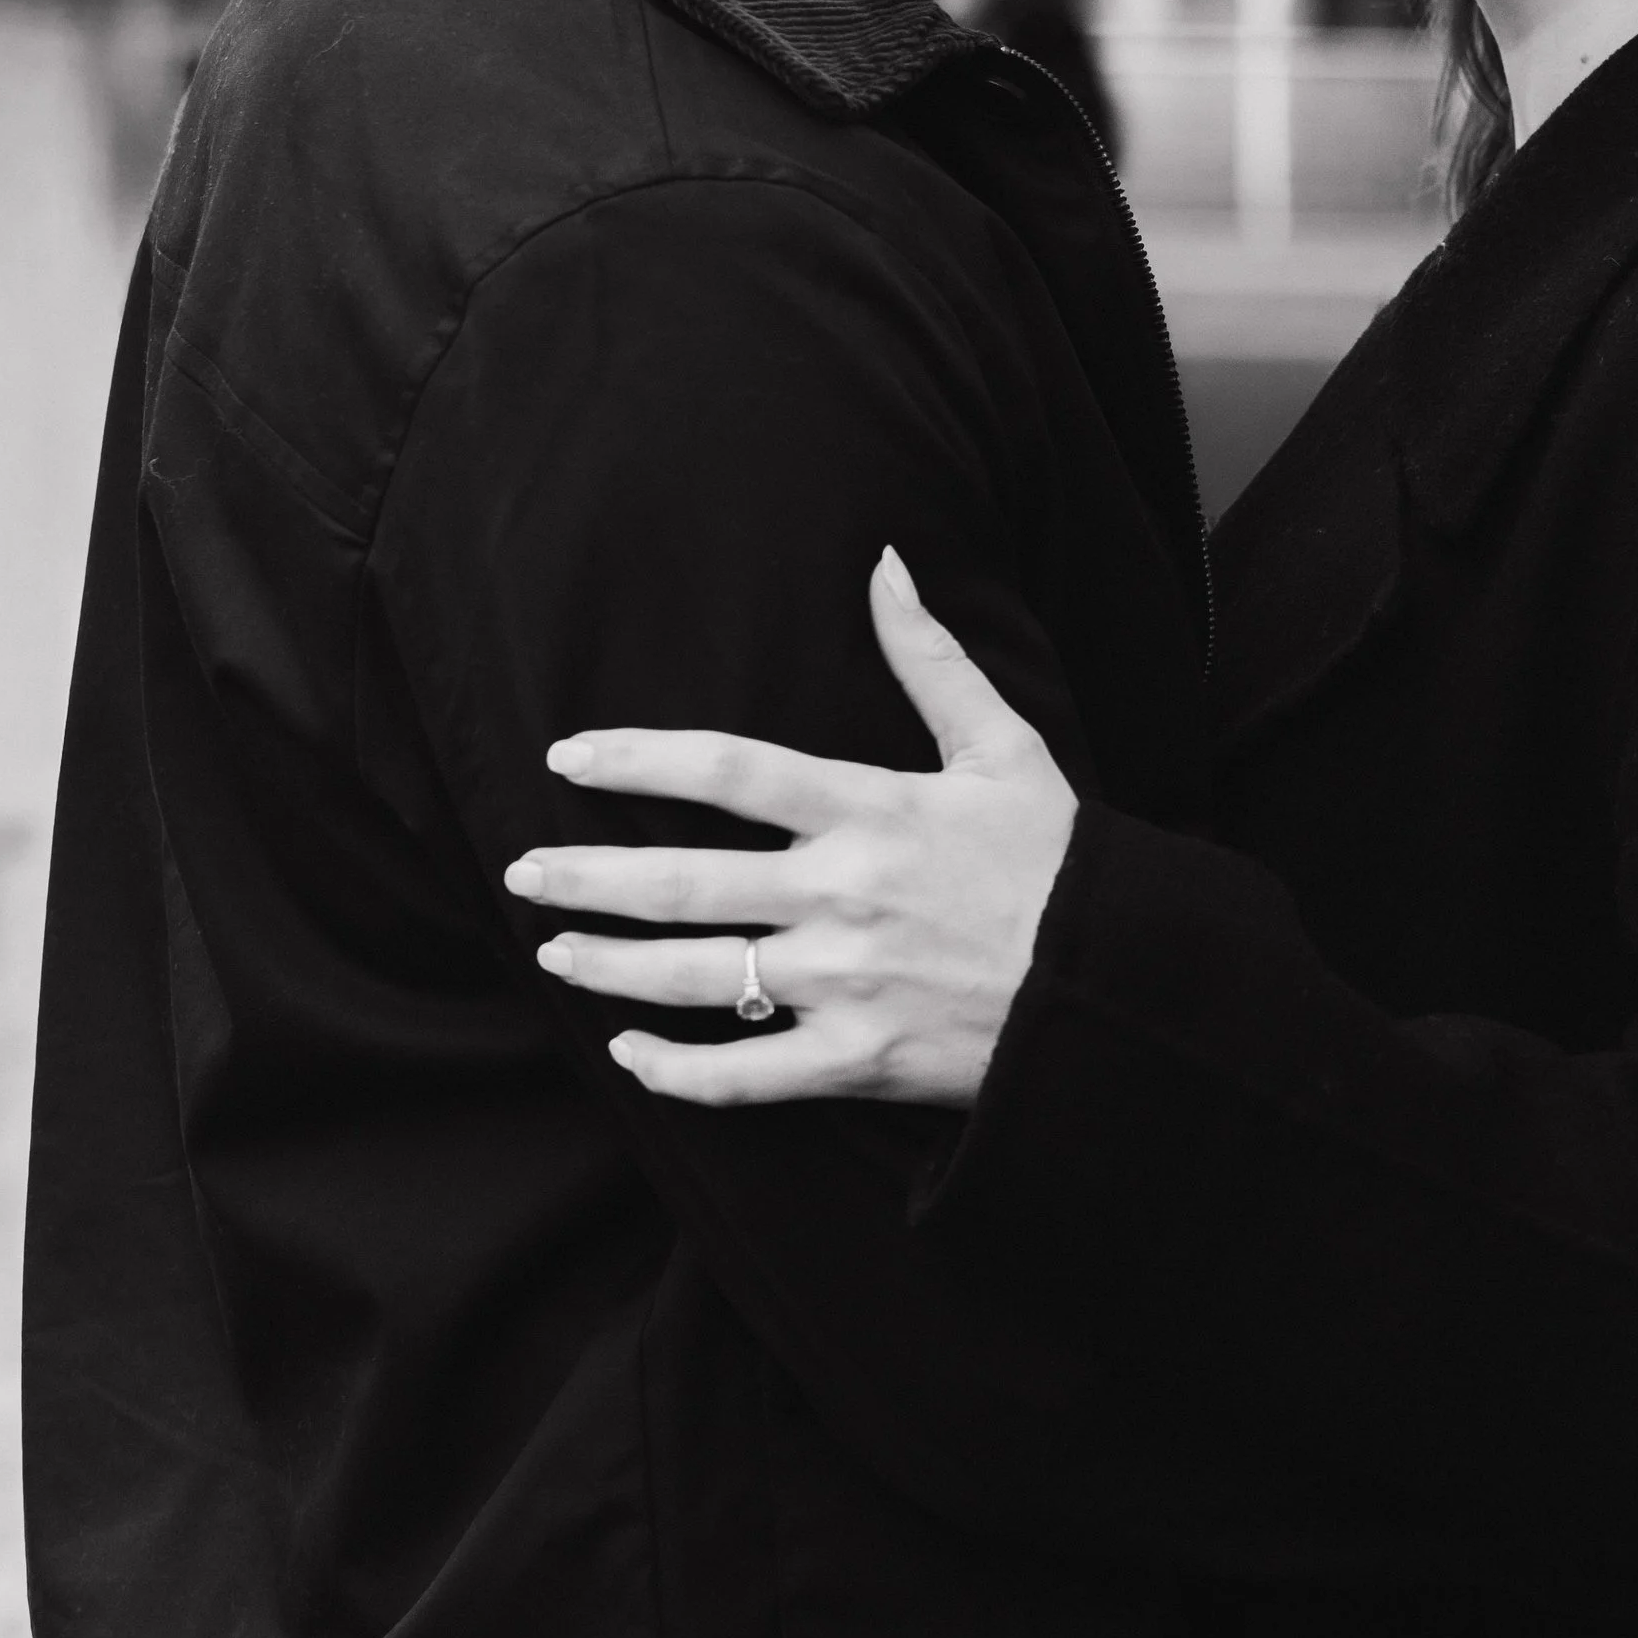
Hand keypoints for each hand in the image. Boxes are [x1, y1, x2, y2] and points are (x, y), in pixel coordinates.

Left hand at [503, 549, 1077, 1106]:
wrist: (1116, 983)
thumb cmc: (1058, 859)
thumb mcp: (1004, 746)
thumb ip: (930, 658)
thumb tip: (886, 562)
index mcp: (873, 809)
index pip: (729, 769)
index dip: (636, 759)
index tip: (567, 758)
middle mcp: (845, 894)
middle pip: (685, 881)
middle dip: (586, 879)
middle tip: (521, 874)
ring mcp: (847, 982)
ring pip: (696, 976)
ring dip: (608, 966)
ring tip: (553, 954)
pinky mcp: (859, 1058)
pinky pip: (745, 1075)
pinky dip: (677, 1070)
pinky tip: (630, 1053)